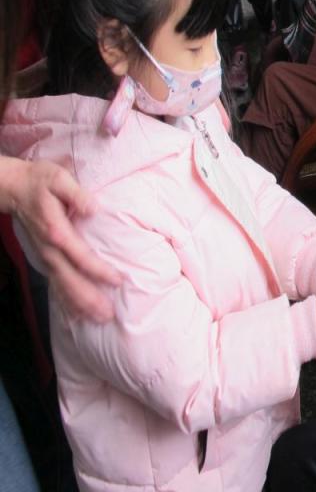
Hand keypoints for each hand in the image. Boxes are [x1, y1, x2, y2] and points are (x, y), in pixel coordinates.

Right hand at [0, 158, 120, 321]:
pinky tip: (77, 314)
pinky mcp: (46, 258)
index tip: (117, 280)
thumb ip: (77, 194)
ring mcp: (46, 256)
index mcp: (56, 230)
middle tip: (107, 315)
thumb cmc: (41, 181)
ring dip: (78, 304)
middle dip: (88, 298)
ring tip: (98, 319)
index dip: (97, 269)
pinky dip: (65, 300)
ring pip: (61, 285)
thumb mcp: (59, 179)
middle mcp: (49, 249)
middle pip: (69, 278)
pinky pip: (55, 283)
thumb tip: (93, 208)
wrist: (14, 188)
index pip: (80, 255)